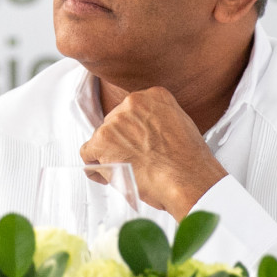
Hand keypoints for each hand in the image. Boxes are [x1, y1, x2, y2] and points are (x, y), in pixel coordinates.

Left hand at [80, 87, 227, 219]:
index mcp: (154, 95)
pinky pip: (88, 153)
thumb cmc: (189, 163)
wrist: (187, 180)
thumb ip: (157, 122)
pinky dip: (96, 169)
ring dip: (110, 157)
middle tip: (135, 163)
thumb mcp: (180, 127)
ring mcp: (116, 121)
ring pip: (101, 140)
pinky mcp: (102, 141)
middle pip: (114, 124)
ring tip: (130, 173)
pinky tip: (112, 177)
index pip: (131, 111)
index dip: (133, 132)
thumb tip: (144, 135)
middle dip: (121, 144)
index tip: (138, 145)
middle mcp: (132, 103)